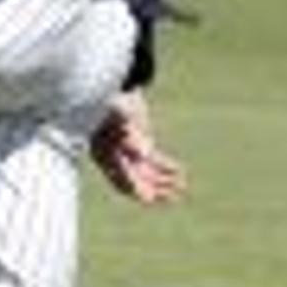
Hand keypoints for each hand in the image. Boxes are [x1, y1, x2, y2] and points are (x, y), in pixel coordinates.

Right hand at [90, 89, 187, 205]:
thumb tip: (145, 154)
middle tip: (171, 197)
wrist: (117, 87)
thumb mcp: (120, 112)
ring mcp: (126, 151)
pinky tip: (180, 171)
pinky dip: (165, 168)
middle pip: (133, 181)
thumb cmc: (115, 99)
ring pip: (145, 174)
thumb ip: (131, 132)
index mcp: (104, 152)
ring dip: (163, 182)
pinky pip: (152, 162)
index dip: (133, 188)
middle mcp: (114, 156)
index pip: (118, 177)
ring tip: (182, 186)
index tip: (148, 199)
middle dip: (152, 190)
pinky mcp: (139, 143)